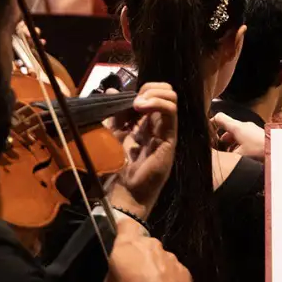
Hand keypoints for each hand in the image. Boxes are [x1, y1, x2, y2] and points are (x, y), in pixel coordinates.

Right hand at [104, 225, 194, 281]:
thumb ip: (114, 273)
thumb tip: (119, 273)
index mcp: (129, 245)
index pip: (126, 224)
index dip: (123, 228)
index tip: (122, 234)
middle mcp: (151, 245)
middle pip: (144, 244)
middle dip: (140, 256)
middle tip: (136, 274)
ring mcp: (170, 256)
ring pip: (160, 258)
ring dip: (156, 268)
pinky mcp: (183, 269)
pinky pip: (173, 270)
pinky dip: (169, 278)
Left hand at [109, 83, 178, 212]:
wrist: (123, 193)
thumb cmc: (116, 169)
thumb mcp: (110, 134)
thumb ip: (113, 114)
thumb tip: (113, 90)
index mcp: (145, 122)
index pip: (154, 94)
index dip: (142, 89)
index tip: (125, 98)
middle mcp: (158, 124)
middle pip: (166, 92)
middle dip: (150, 87)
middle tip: (135, 100)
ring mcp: (166, 131)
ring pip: (171, 98)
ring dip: (153, 94)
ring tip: (138, 104)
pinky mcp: (169, 139)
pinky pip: (171, 112)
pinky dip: (157, 103)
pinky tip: (141, 107)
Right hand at [211, 112, 266, 160]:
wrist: (277, 149)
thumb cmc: (259, 150)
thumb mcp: (240, 155)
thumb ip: (228, 156)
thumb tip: (220, 158)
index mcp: (237, 127)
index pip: (220, 118)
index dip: (211, 122)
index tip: (206, 130)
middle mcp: (244, 126)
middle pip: (228, 127)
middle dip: (220, 136)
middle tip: (215, 146)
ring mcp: (251, 129)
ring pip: (236, 133)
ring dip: (230, 141)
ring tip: (226, 152)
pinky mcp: (258, 135)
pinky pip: (244, 137)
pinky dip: (238, 143)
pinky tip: (239, 154)